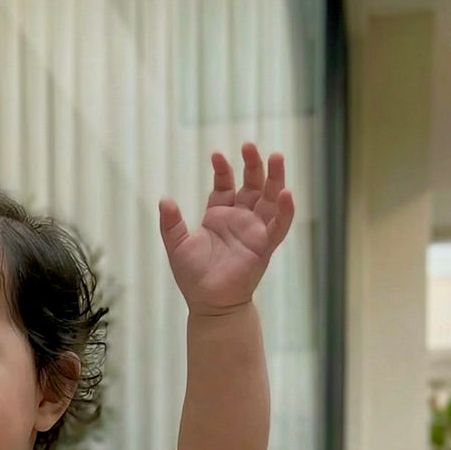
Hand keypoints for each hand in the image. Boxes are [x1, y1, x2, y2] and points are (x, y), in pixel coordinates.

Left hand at [158, 144, 294, 313]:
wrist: (209, 304)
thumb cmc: (194, 278)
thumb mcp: (177, 246)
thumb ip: (171, 223)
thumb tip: (164, 199)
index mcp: (219, 216)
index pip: (225, 184)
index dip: (223, 169)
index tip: (217, 155)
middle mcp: (240, 219)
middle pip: (252, 184)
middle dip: (252, 164)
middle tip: (249, 145)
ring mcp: (255, 230)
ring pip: (270, 198)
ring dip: (275, 178)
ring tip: (276, 156)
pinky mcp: (265, 246)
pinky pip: (279, 225)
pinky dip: (285, 210)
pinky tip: (286, 192)